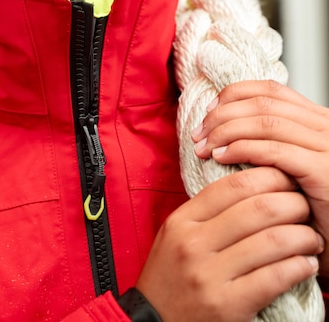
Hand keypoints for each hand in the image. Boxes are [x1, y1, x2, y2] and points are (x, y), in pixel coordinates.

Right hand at [136, 166, 321, 321]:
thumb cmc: (169, 277)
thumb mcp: (175, 234)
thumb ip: (205, 210)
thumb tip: (251, 185)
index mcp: (183, 221)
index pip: (232, 185)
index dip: (267, 176)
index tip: (287, 178)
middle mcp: (194, 244)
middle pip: (257, 209)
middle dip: (292, 203)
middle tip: (305, 206)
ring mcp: (209, 276)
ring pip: (271, 242)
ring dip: (303, 236)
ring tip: (312, 238)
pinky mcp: (227, 306)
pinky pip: (273, 278)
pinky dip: (299, 267)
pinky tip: (307, 264)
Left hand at [192, 79, 328, 274]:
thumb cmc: (313, 211)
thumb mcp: (291, 166)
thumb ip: (271, 141)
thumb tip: (222, 124)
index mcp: (318, 119)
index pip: (270, 90)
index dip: (233, 96)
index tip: (208, 112)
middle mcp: (326, 126)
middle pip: (264, 103)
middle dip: (223, 114)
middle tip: (198, 133)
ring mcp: (328, 146)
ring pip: (266, 122)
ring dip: (227, 131)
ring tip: (204, 146)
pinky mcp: (324, 170)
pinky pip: (275, 151)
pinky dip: (243, 149)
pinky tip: (222, 157)